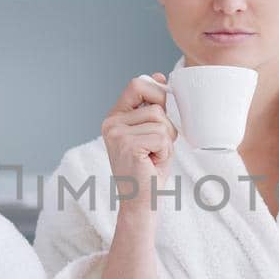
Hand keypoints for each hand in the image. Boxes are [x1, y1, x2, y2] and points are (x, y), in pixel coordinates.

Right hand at [100, 74, 177, 218]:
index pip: (137, 84)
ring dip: (167, 140)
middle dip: (166, 123)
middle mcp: (111, 123)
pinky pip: (161, 136)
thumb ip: (154, 107)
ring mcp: (116, 134)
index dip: (157, 91)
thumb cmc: (149, 169)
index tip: (163, 111)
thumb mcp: (153, 132)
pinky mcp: (127, 145)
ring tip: (154, 156)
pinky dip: (165, 151)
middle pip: (154, 103)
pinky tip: (153, 163)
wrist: (141, 202)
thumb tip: (159, 76)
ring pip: (161, 120)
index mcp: (115, 117)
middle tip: (158, 144)